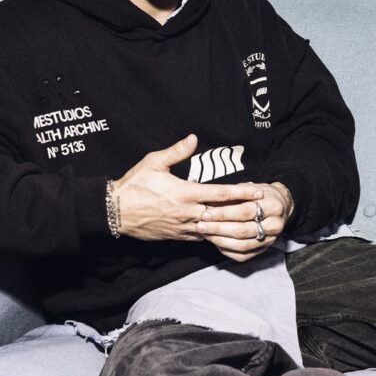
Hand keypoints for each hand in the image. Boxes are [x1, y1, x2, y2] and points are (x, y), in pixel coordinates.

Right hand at [113, 135, 263, 241]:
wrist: (115, 212)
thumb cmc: (134, 185)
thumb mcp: (154, 162)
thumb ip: (177, 151)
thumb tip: (194, 138)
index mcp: (186, 193)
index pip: (221, 194)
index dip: (242, 193)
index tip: (258, 192)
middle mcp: (188, 212)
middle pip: (223, 214)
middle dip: (243, 212)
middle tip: (261, 209)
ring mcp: (183, 227)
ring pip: (214, 228)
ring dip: (230, 225)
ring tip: (247, 221)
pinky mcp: (177, 236)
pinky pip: (201, 236)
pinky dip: (213, 233)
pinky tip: (223, 230)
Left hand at [198, 182, 293, 262]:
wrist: (281, 206)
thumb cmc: (260, 195)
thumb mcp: (249, 189)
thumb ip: (232, 196)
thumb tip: (208, 203)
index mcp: (273, 206)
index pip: (244, 211)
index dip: (223, 213)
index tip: (205, 213)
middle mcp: (275, 225)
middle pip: (242, 230)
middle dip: (218, 228)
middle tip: (200, 225)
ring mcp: (270, 239)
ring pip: (242, 245)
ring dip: (220, 240)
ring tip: (205, 233)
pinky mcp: (264, 249)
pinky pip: (243, 255)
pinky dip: (227, 250)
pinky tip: (215, 242)